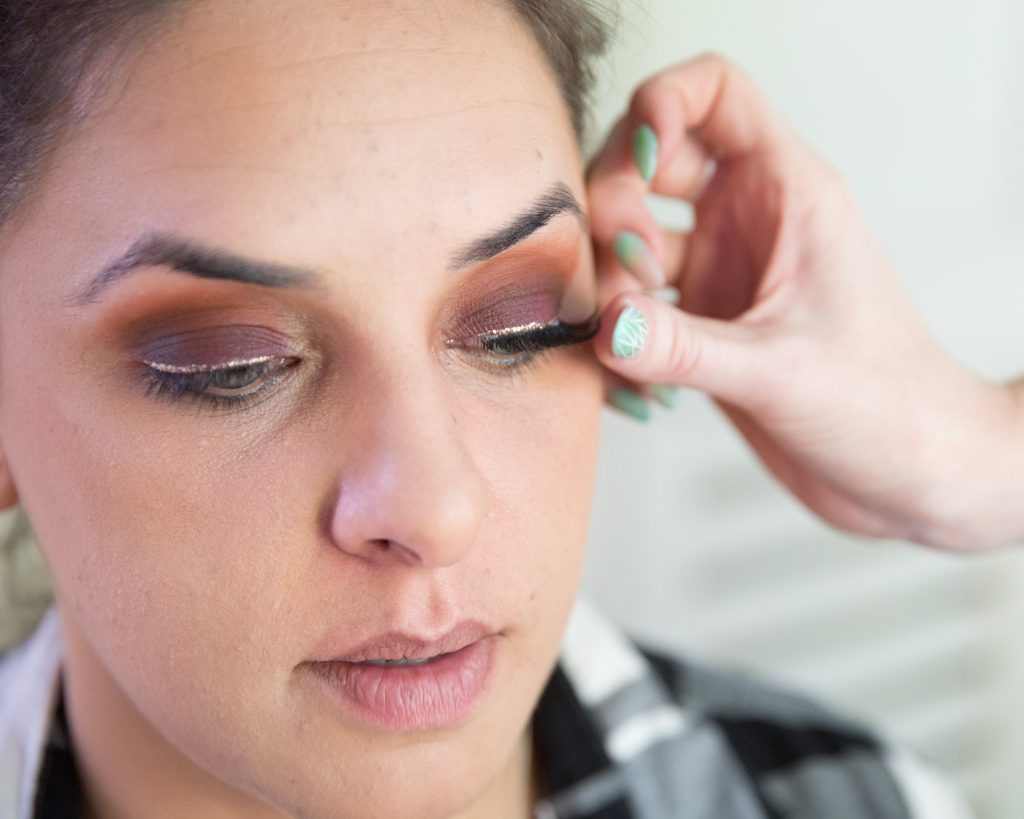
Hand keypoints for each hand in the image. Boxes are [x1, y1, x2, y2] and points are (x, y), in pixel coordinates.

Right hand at [587, 53, 1023, 550]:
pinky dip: (617, 341)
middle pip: (643, 166)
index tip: (640, 165)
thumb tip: (603, 325)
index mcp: (787, 192)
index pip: (714, 93)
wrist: (908, 472)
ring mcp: (720, 272)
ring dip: (608, 290)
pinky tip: (641, 391)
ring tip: (633, 356)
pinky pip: (631, 309)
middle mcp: (746, 221)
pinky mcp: (702, 324)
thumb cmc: (888, 403)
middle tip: (627, 283)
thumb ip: (685, 348)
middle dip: (613, 214)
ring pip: (627, 242)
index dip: (661, 106)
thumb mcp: (782, 369)